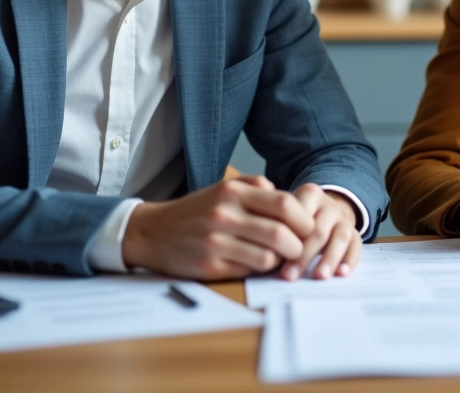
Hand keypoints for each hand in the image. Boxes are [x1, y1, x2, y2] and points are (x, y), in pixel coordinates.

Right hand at [121, 175, 314, 279]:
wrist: (152, 231)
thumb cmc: (197, 210)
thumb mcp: (224, 188)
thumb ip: (257, 187)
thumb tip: (291, 200)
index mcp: (233, 192)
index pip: (285, 204)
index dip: (303, 220)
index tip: (307, 228)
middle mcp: (225, 215)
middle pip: (282, 234)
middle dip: (298, 246)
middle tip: (298, 249)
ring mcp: (216, 242)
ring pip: (268, 257)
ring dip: (278, 261)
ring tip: (275, 257)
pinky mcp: (209, 266)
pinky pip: (248, 271)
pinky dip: (257, 269)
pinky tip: (252, 263)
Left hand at [280, 184, 361, 280]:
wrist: (325, 210)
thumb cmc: (295, 218)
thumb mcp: (285, 211)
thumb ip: (275, 223)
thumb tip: (262, 250)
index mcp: (309, 194)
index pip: (299, 214)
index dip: (288, 236)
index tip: (274, 255)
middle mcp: (329, 205)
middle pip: (318, 230)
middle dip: (304, 255)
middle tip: (289, 276)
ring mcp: (344, 219)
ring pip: (340, 237)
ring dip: (329, 258)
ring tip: (318, 277)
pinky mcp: (356, 234)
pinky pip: (357, 246)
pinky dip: (350, 260)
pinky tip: (341, 274)